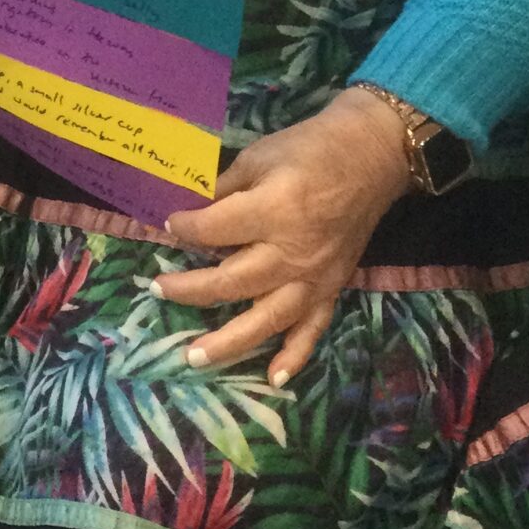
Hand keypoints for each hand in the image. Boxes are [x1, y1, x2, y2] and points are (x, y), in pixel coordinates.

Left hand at [152, 87, 410, 385]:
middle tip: (157, 291)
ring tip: (194, 357)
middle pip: (232, 281)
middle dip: (190, 288)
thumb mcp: (259, 157)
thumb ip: (224, 190)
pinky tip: (274, 379)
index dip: (185, 228)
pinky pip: (314, 328)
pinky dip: (295, 355)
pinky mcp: (333, 287)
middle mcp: (292, 252)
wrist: (371, 155)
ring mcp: (315, 276)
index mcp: (274, 211)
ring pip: (267, 318)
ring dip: (229, 341)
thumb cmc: (310, 149)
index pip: (215, 230)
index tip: (168, 225)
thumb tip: (186, 211)